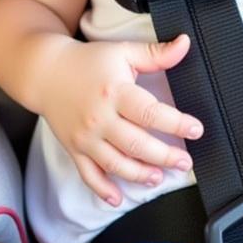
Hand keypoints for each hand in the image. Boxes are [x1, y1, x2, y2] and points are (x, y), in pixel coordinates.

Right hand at [40, 35, 202, 205]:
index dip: (176, 123)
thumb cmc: (88, 61)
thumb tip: (185, 44)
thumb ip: (156, 53)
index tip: (196, 130)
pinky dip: (102, 189)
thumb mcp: (123, 51)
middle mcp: (100, 117)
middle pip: (136, 144)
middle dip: (164, 156)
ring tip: (159, 177)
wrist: (46, 72)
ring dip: (140, 175)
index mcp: (115, 92)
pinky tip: (118, 198)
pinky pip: (88, 175)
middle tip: (185, 162)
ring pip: (115, 163)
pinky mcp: (74, 149)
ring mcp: (86, 137)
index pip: (150, 112)